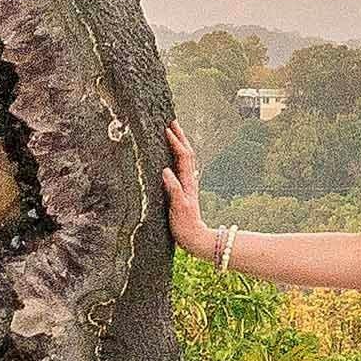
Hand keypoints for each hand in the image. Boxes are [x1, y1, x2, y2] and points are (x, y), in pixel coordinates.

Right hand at [163, 123, 209, 250]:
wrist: (195, 239)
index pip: (183, 156)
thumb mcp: (178, 208)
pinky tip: (173, 157)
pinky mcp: (184, 190)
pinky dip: (177, 157)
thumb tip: (165, 170)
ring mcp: (188, 185)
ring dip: (180, 144)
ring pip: (185, 159)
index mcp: (187, 182)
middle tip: (172, 122)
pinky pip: (182, 167)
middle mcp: (189, 180)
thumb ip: (173, 189)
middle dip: (180, 137)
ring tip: (173, 133)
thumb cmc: (185, 225)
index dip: (175, 142)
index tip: (166, 129)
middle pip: (186, 153)